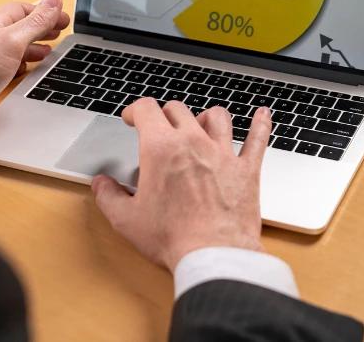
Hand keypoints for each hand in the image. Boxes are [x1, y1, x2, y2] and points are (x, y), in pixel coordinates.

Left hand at [0, 0, 69, 151]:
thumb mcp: (13, 41)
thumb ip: (35, 21)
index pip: (24, 9)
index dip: (45, 12)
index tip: (63, 18)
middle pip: (20, 27)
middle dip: (41, 29)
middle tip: (60, 33)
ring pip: (14, 48)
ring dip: (33, 47)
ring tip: (48, 52)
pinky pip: (8, 67)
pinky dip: (22, 66)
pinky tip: (26, 73)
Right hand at [91, 98, 272, 269]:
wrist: (213, 255)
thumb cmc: (172, 237)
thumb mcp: (126, 219)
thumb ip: (109, 196)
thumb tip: (101, 184)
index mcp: (161, 148)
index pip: (146, 109)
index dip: (135, 110)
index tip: (132, 118)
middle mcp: (193, 142)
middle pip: (179, 110)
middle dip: (165, 114)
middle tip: (160, 126)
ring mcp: (223, 153)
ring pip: (217, 116)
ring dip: (205, 116)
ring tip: (201, 123)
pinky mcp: (247, 169)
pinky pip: (257, 138)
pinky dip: (260, 124)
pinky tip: (262, 115)